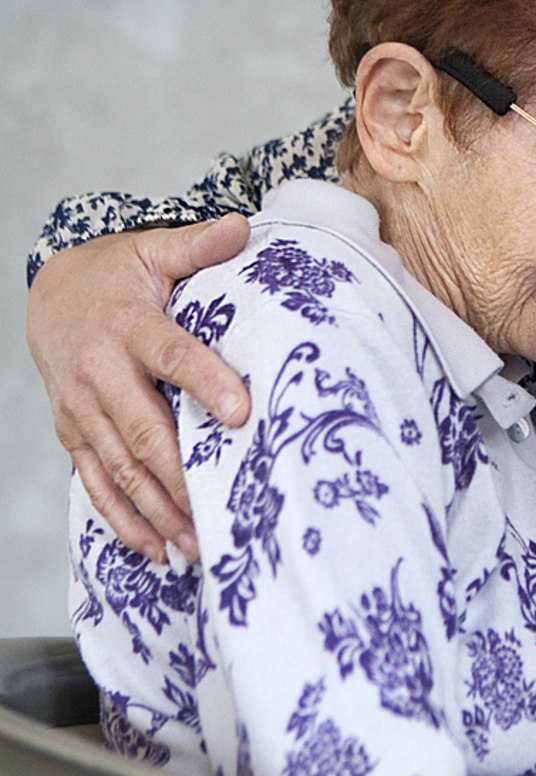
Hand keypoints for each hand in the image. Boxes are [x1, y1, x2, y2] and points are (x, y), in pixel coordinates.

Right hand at [26, 216, 251, 561]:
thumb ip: (198, 244)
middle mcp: (100, 372)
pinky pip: (95, 483)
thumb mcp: (153, 249)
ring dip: (158, 509)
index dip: (205, 382)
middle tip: (219, 510)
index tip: (240, 412)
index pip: (172, 356)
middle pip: (144, 429)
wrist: (53, 293)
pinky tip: (156, 549)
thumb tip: (243, 226)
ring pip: (121, 466)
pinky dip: (123, 519)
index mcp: (128, 324)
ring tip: (197, 543)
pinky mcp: (74, 433)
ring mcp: (82, 408)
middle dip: (181, 474)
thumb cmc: (120, 274)